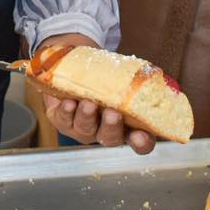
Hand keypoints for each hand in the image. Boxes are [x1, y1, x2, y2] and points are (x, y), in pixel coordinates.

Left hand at [38, 33, 155, 153]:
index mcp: (127, 124)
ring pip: (86, 129)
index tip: (141, 137)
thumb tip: (147, 70)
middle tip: (112, 114)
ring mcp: (83, 128)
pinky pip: (64, 119)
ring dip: (87, 117)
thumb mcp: (120, 76)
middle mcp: (105, 131)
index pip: (140, 141)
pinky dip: (67, 111)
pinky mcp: (62, 120)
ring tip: (88, 103)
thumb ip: (131, 77)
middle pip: (111, 138)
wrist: (74, 67)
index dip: (142, 142)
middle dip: (111, 127)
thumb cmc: (104, 75)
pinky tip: (69, 102)